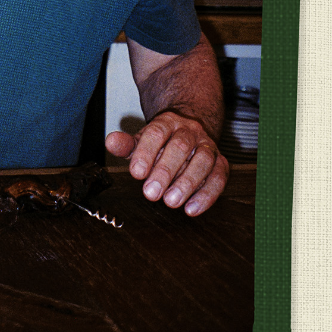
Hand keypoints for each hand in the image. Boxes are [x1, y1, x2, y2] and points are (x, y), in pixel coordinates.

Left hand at [105, 111, 228, 216]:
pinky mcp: (221, 163)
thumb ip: (127, 144)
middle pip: (180, 147)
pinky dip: (207, 194)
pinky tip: (191, 209)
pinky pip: (219, 176)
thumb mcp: (141, 140)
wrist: (190, 129)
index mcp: (167, 123)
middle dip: (165, 171)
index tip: (136, 174)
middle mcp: (189, 132)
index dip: (146, 152)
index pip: (156, 133)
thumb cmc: (161, 141)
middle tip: (150, 193)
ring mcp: (207, 146)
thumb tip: (110, 142)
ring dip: (188, 183)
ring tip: (171, 202)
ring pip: (203, 160)